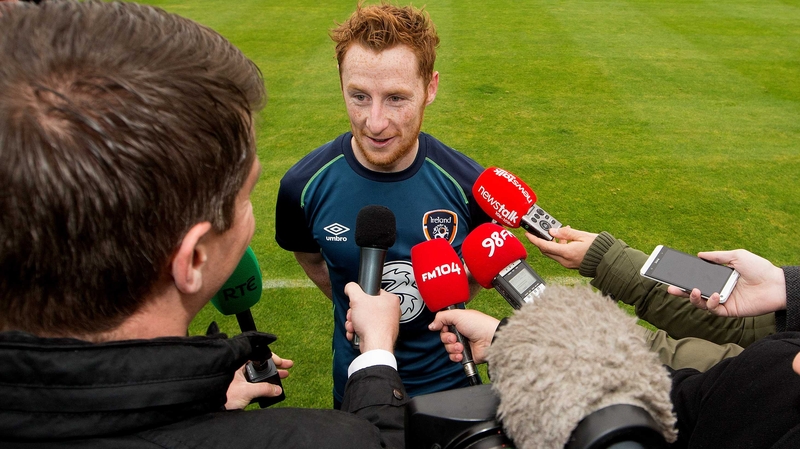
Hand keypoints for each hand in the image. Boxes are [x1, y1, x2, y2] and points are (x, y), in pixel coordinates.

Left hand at [224, 352, 292, 409]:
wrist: (211, 409)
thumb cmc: (222, 397)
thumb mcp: (247, 392)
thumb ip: (264, 389)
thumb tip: (278, 389)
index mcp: (238, 364)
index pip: (258, 355)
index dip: (272, 357)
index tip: (283, 362)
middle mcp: (239, 369)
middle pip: (260, 363)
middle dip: (275, 365)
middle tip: (288, 365)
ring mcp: (240, 378)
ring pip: (258, 373)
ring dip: (271, 375)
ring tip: (284, 375)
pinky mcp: (240, 387)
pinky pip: (255, 382)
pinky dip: (264, 383)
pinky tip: (272, 386)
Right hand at [344, 282, 399, 352]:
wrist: (375, 345)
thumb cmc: (372, 323)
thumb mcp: (357, 299)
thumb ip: (352, 289)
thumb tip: (349, 288)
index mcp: (390, 299)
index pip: (372, 293)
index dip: (360, 298)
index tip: (356, 303)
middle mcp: (391, 311)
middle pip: (365, 307)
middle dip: (354, 313)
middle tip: (353, 315)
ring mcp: (386, 323)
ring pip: (363, 318)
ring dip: (353, 322)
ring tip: (353, 326)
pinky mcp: (380, 334)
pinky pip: (365, 328)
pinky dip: (357, 331)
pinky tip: (355, 333)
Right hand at [429, 309, 498, 364]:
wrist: (490, 339)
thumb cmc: (479, 325)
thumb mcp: (457, 315)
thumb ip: (441, 317)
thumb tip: (431, 325)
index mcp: (459, 322)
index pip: (443, 326)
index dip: (443, 328)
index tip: (446, 327)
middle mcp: (460, 333)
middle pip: (444, 338)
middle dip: (447, 339)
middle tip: (455, 337)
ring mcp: (463, 344)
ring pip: (448, 348)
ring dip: (452, 348)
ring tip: (461, 346)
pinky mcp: (465, 355)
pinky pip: (453, 357)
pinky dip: (456, 356)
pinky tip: (461, 353)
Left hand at [526, 225, 597, 268]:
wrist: (608, 260)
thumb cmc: (598, 247)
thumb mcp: (582, 236)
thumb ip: (566, 233)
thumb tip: (552, 231)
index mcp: (567, 252)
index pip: (545, 246)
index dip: (534, 240)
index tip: (528, 234)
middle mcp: (565, 260)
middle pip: (546, 250)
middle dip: (541, 241)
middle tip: (540, 231)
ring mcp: (567, 264)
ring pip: (552, 253)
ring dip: (552, 243)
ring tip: (560, 232)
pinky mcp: (570, 264)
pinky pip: (560, 255)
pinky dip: (559, 247)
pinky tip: (566, 239)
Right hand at [666, 249, 785, 316]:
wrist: (776, 284)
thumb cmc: (759, 268)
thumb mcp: (736, 256)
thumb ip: (717, 256)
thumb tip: (699, 255)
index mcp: (719, 277)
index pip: (698, 277)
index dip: (685, 277)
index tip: (673, 274)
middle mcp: (718, 289)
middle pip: (695, 292)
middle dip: (681, 291)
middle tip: (670, 288)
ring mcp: (723, 300)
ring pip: (701, 303)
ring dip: (694, 298)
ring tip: (694, 291)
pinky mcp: (729, 310)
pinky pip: (713, 310)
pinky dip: (710, 303)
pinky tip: (715, 295)